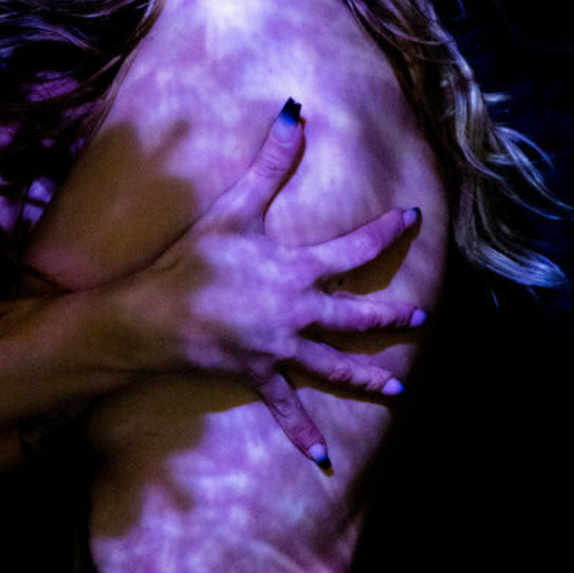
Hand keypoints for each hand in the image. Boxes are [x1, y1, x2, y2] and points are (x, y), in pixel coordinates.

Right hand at [133, 99, 427, 465]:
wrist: (153, 314)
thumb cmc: (193, 259)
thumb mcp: (234, 207)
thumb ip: (270, 162)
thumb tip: (295, 111)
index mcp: (298, 270)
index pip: (356, 247)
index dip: (388, 231)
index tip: (413, 217)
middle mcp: (299, 312)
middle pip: (358, 315)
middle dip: (392, 316)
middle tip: (421, 317)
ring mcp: (281, 348)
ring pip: (335, 364)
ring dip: (367, 377)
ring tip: (395, 389)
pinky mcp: (260, 374)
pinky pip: (287, 409)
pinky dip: (305, 435)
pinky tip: (325, 461)